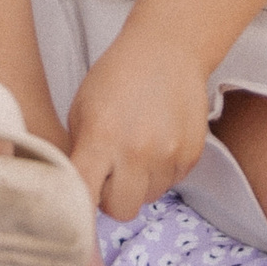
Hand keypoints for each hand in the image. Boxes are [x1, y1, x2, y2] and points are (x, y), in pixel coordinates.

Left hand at [66, 35, 215, 222]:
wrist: (168, 50)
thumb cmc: (117, 77)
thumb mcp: (82, 109)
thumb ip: (78, 153)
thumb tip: (74, 192)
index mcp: (101, 137)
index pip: (84, 195)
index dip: (77, 210)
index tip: (74, 215)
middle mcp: (137, 151)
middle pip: (121, 210)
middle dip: (112, 198)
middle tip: (110, 172)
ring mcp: (169, 155)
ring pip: (148, 198)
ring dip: (139, 183)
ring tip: (137, 148)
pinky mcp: (192, 155)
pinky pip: (171, 183)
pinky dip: (161, 171)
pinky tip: (157, 141)